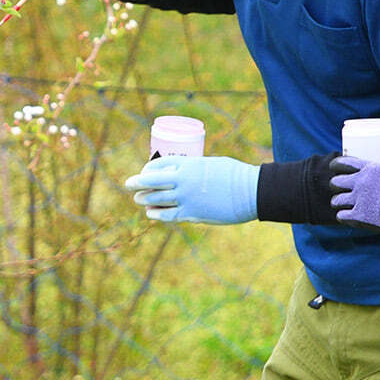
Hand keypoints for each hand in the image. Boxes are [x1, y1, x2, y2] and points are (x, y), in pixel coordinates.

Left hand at [123, 155, 258, 224]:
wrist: (251, 192)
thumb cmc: (235, 175)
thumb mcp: (212, 165)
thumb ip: (196, 171)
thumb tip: (186, 176)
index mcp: (189, 164)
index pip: (160, 164)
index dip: (148, 169)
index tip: (144, 172)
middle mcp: (184, 180)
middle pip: (152, 181)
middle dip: (137, 183)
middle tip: (128, 184)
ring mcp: (187, 197)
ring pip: (157, 199)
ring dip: (144, 199)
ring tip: (138, 199)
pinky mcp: (192, 213)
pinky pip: (168, 215)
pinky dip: (157, 214)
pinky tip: (150, 213)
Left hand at [328, 155, 379, 231]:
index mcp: (371, 169)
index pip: (344, 162)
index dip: (336, 165)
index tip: (334, 168)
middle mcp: (361, 182)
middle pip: (335, 182)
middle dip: (337, 187)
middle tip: (343, 192)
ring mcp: (358, 199)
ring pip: (336, 200)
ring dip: (340, 204)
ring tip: (346, 207)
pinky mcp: (358, 215)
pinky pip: (341, 216)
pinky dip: (344, 217)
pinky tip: (351, 218)